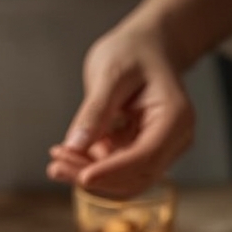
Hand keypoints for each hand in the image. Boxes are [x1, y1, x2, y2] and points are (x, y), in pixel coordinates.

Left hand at [47, 21, 194, 196]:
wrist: (146, 49)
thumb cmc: (134, 52)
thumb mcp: (111, 72)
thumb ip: (95, 109)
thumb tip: (75, 146)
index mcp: (176, 117)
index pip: (146, 157)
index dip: (112, 171)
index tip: (82, 177)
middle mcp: (174, 141)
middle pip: (133, 177)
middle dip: (94, 177)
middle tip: (55, 166)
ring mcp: (159, 152)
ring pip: (122, 182)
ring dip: (88, 176)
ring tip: (56, 160)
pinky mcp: (140, 156)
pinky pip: (115, 173)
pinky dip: (89, 168)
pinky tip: (66, 154)